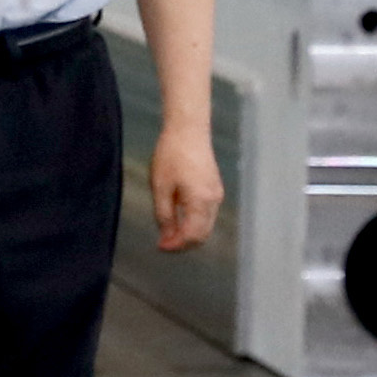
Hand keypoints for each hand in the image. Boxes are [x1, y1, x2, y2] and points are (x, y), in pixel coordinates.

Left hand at [151, 122, 224, 252]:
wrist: (188, 130)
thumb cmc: (171, 155)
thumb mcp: (160, 187)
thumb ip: (164, 215)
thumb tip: (166, 237)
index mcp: (201, 201)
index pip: (192, 236)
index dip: (176, 246)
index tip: (159, 247)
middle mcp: (214, 201)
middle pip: (202, 235)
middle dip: (183, 243)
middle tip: (162, 243)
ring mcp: (217, 194)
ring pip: (206, 226)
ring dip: (188, 233)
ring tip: (167, 232)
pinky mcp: (215, 188)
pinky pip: (207, 214)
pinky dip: (194, 222)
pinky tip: (178, 218)